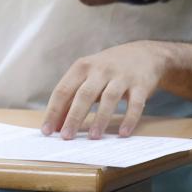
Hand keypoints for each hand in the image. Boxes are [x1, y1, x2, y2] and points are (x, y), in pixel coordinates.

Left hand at [41, 43, 166, 139]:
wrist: (145, 54)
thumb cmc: (108, 70)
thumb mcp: (87, 76)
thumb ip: (72, 97)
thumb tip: (56, 124)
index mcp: (82, 67)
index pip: (63, 90)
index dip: (54, 111)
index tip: (47, 131)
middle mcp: (101, 69)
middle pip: (84, 95)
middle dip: (74, 117)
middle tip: (66, 137)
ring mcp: (122, 76)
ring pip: (109, 98)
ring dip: (100, 119)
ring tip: (93, 137)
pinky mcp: (141, 84)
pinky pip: (135, 104)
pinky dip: (129, 119)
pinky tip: (123, 133)